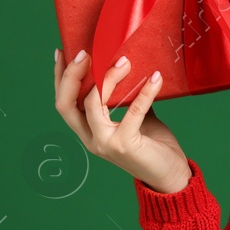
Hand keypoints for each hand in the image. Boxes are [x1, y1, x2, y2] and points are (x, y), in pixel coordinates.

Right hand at [53, 49, 189, 193]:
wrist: (170, 176)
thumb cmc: (153, 145)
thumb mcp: (136, 118)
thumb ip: (126, 99)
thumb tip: (128, 67)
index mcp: (88, 132)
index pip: (64, 103)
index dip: (59, 78)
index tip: (63, 52)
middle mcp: (91, 139)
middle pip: (66, 104)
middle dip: (71, 75)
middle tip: (86, 53)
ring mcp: (106, 143)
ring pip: (93, 104)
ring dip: (108, 78)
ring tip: (125, 60)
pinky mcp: (126, 145)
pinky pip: (132, 111)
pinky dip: (144, 92)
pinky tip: (156, 78)